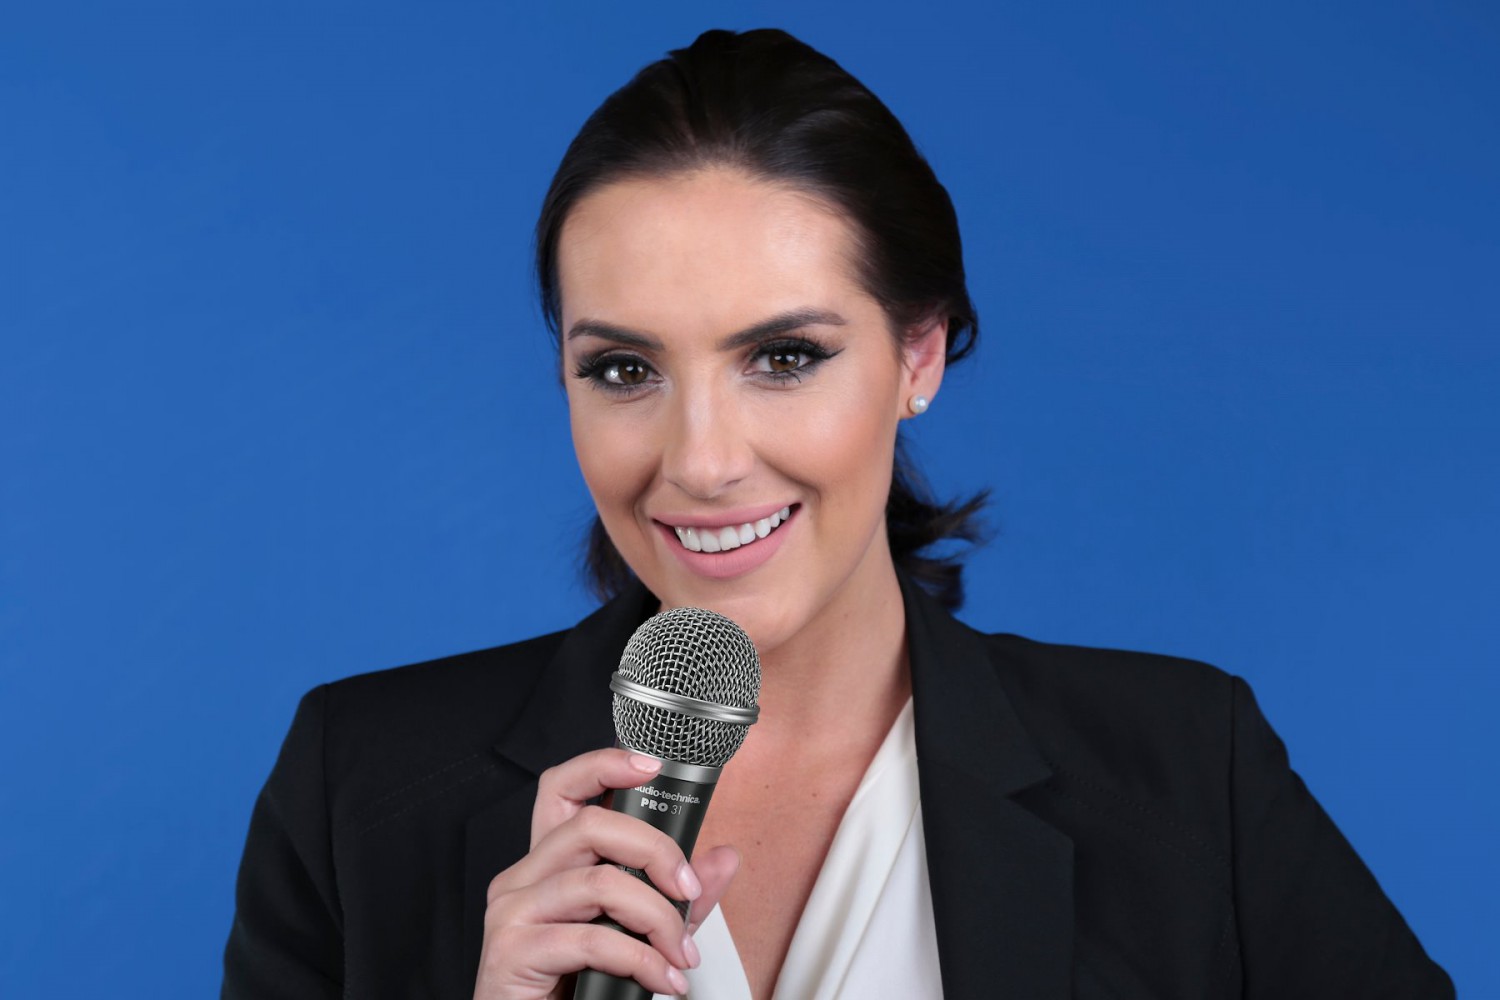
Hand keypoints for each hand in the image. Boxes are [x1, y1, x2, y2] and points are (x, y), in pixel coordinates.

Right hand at [473, 748, 738, 999]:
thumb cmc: (572, 985)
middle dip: (655, 851)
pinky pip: (590, 940)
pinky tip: (662, 979)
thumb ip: (675, 896)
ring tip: (680, 954)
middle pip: (589, 825)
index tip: (650, 767)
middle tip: (689, 890)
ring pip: (598, 882)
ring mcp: (511, 911)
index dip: (603, 766)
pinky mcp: (510, 950)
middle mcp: (522, 877)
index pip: (562, 789)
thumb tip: (722, 858)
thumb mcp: (635, 932)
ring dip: (658, 918)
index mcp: (548, 863)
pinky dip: (641, 960)